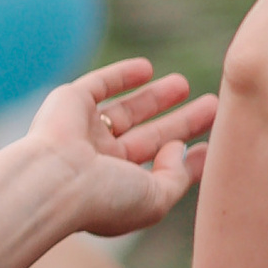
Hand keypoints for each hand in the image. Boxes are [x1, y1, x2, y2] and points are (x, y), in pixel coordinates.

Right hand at [18, 59, 216, 239]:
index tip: (213, 146)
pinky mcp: (69, 103)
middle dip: (181, 123)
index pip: (160, 172)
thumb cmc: (104, 198)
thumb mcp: (155, 199)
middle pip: (150, 138)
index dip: (186, 160)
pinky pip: (99, 84)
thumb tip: (180, 149)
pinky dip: (121, 75)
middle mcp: (100, 163)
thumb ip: (176, 177)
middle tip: (212, 106)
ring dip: (156, 97)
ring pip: (127, 110)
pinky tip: (147, 68)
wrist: (53, 180)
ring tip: (184, 85)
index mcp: (118, 190)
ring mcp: (84, 132)